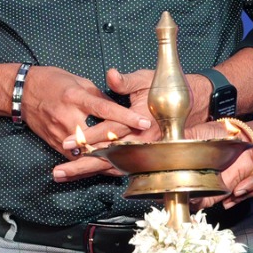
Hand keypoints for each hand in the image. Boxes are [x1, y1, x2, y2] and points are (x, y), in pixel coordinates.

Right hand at [22, 65, 150, 181]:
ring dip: (107, 159)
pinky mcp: (54, 143)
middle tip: (142, 151)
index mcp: (75, 97)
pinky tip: (104, 170)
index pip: (105, 109)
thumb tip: (117, 108)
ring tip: (129, 165)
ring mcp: (59, 132)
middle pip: (97, 137)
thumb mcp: (78, 81)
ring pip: (86, 152)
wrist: (22, 91)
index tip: (144, 122)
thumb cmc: (52, 81)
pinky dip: (89, 165)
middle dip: (119, 145)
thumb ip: (99, 95)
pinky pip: (74, 158)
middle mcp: (67, 117)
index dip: (126, 117)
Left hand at [51, 67, 211, 182]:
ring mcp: (143, 151)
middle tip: (58, 170)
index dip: (88, 138)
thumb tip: (112, 76)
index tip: (68, 142)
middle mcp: (142, 142)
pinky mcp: (142, 155)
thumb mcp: (146, 79)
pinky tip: (80, 174)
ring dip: (85, 171)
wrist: (194, 103)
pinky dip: (99, 171)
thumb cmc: (166, 88)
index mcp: (141, 123)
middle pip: (107, 157)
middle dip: (81, 164)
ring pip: (111, 166)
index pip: (110, 133)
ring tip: (61, 175)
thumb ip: (126, 81)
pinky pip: (119, 166)